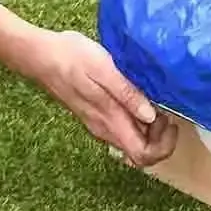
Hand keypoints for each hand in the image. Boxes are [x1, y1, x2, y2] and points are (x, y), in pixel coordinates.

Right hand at [0, 0, 178, 167]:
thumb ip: (126, 94)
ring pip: (134, 138)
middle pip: (141, 151)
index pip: (142, 156)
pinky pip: (124, 125)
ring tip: (155, 97)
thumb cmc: (71, 57)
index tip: (170, 120)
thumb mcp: (104, 69)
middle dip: (161, 135)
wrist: (40, 54)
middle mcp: (105, 129)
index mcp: (108, 122)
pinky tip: (141, 93)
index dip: (163, 145)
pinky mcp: (97, 112)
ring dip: (151, 125)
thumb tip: (151, 116)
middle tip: (166, 107)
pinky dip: (139, 116)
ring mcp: (100, 122)